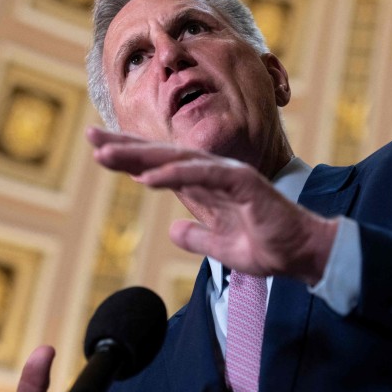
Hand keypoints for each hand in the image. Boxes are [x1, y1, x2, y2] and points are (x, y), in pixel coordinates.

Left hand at [88, 127, 337, 282]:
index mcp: (205, 186)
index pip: (160, 167)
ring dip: (140, 156)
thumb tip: (173, 231)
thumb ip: (197, 238)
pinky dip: (174, 174)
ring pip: (176, 159)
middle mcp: (212, 173)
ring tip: (106, 155)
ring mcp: (227, 174)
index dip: (129, 157)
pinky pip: (202, 176)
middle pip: (160, 155)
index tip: (99, 150)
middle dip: (124, 145)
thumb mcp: (220, 249)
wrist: (302, 254)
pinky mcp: (242, 182)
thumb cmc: (267, 247)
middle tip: (89, 137)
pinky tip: (147, 177)